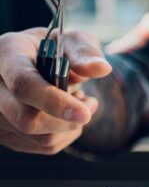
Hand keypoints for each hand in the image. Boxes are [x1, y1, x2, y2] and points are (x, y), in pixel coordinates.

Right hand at [0, 28, 111, 153]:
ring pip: (35, 136)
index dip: (55, 102)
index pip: (24, 85)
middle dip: (68, 119)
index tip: (85, 114)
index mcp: (7, 54)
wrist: (36, 63)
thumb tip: (101, 68)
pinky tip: (65, 116)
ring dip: (69, 126)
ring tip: (79, 104)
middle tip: (90, 104)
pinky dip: (64, 134)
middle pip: (27, 119)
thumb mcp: (71, 40)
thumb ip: (84, 52)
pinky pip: (39, 146)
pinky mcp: (3, 132)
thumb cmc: (54, 49)